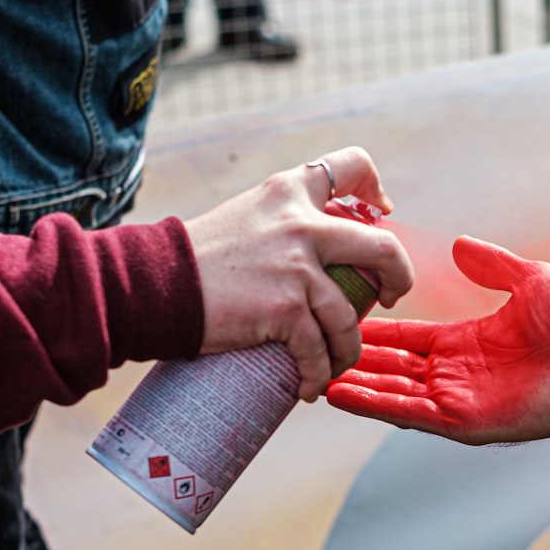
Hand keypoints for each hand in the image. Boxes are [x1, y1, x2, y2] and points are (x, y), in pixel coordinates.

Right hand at [185, 146, 413, 401]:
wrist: (150, 285)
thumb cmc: (195, 260)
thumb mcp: (246, 218)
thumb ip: (283, 225)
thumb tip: (318, 252)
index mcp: (289, 192)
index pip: (350, 165)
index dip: (374, 188)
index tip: (380, 211)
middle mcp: (301, 223)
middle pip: (382, 247)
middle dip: (399, 277)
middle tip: (390, 296)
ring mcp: (297, 267)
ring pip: (350, 316)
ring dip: (348, 348)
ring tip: (333, 363)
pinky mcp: (285, 309)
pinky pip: (319, 350)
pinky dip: (317, 373)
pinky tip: (308, 385)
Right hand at [326, 235, 549, 443]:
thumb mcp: (526, 278)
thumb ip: (491, 264)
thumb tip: (460, 245)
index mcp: (465, 344)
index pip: (407, 338)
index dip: (374, 330)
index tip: (341, 318)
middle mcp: (456, 374)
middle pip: (391, 367)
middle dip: (354, 359)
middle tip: (311, 348)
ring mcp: (458, 399)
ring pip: (391, 391)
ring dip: (354, 383)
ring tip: (313, 371)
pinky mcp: (464, 421)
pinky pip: (409, 412)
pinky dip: (374, 404)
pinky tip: (341, 393)